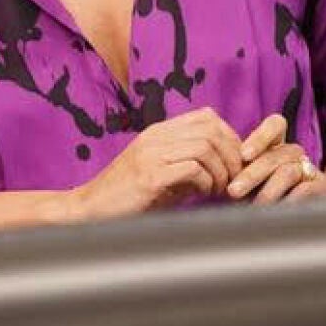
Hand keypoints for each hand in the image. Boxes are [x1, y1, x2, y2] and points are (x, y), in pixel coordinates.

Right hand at [69, 107, 243, 219]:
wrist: (90, 209)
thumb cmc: (129, 196)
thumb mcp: (162, 173)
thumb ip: (189, 165)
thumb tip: (227, 168)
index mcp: (159, 132)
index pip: (207, 116)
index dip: (230, 137)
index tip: (235, 162)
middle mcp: (155, 137)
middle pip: (211, 129)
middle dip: (232, 155)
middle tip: (235, 178)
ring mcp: (151, 154)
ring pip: (205, 147)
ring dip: (221, 171)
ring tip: (220, 189)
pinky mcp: (149, 176)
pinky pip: (192, 168)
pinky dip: (207, 182)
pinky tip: (203, 194)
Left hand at [228, 114, 325, 204]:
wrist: (306, 210)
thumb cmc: (265, 193)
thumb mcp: (249, 180)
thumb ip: (235, 171)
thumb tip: (212, 171)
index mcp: (277, 145)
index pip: (275, 125)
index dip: (260, 137)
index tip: (244, 155)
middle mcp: (293, 153)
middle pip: (274, 155)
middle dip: (251, 174)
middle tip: (233, 191)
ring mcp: (308, 168)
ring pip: (287, 172)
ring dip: (267, 190)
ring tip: (254, 206)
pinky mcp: (322, 186)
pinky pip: (305, 190)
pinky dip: (288, 200)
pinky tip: (276, 210)